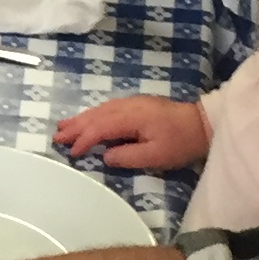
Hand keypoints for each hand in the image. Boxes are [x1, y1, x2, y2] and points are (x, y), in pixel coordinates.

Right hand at [53, 94, 211, 170]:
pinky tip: (87, 120)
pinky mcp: (137, 105)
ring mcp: (132, 103)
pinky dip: (93, 115)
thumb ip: (127, 156)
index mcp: (131, 118)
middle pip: (95, 115)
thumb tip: (105, 156)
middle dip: (75, 127)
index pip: (100, 128)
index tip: (72, 154)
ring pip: (100, 110)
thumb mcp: (156, 156)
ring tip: (63, 127)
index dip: (84, 140)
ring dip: (81, 119)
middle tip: (56, 137)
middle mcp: (128, 106)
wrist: (202, 124)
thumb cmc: (180, 143)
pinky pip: (107, 108)